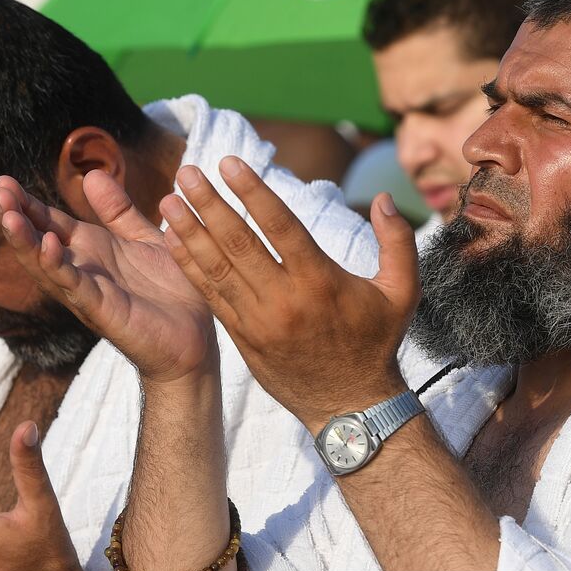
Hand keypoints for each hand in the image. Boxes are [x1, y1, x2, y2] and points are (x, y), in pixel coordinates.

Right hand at [0, 172, 216, 383]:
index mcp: (91, 251)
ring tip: (8, 216)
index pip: (50, 223)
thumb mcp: (145, 240)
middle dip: (17, 218)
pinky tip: (49, 245)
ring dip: (26, 243)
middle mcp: (82, 271)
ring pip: (47, 266)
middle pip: (39, 241)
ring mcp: (88, 292)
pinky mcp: (103, 310)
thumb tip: (90, 176)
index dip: (27, 203)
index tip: (3, 181)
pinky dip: (59, 267)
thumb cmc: (170, 292)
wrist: (196, 339)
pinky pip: (75, 287)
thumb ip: (119, 211)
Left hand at [159, 157, 416, 430]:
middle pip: (239, 243)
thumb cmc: (376, 343)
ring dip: (189, 232)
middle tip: (188, 172)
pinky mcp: (243, 337)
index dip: (253, 192)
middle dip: (209, 204)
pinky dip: (190, 267)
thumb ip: (397, 242)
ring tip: (169, 200)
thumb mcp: (401, 293)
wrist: (349, 407)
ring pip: (217, 269)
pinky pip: (211, 296)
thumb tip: (383, 198)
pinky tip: (172, 241)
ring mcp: (258, 320)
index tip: (230, 163)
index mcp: (320, 281)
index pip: (280, 226)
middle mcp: (284, 299)